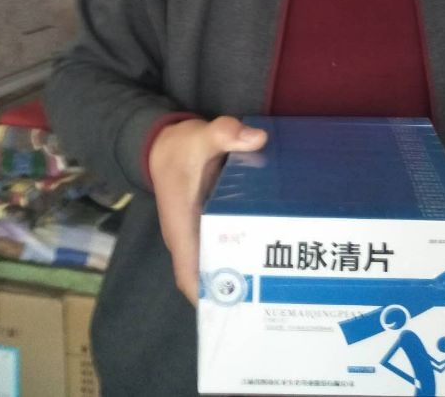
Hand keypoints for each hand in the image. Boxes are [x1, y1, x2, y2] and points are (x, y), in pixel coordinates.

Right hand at [148, 115, 266, 303]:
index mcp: (181, 226)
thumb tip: (257, 138)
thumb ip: (224, 133)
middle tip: (273, 294)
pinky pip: (226, 242)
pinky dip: (244, 248)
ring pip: (219, 260)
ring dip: (242, 270)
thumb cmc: (178, 148)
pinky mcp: (209, 220)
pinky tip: (272, 246)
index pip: (188, 273)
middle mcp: (189, 235)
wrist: (164, 142)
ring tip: (280, 278)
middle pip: (209, 274)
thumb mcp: (200, 136)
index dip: (206, 296)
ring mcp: (199, 230)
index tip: (233, 311)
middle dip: (236, 288)